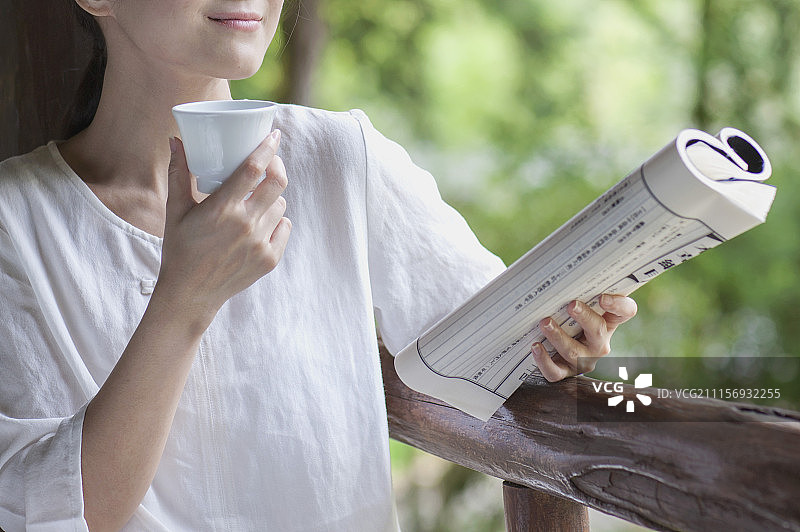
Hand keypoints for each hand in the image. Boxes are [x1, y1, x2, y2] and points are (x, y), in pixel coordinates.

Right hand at [155, 131, 291, 330]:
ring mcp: (260, 244)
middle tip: (270, 163)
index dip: (267, 148)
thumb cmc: (180, 249)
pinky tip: (263, 222)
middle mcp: (245, 225)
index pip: (254, 169)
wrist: (190, 294)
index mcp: (222, 209)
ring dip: (273, 197)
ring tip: (258, 199)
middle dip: (277, 166)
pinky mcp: (270, 259)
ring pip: (281, 206)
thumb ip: (178, 174)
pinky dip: (277, 221)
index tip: (274, 135)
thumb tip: (176, 140)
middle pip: (278, 183)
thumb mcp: (175, 211)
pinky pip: (284, 228)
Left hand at [530, 294, 636, 381]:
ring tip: (545, 323)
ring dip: (558, 336)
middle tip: (571, 305)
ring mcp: (582, 360)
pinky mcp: (563, 372)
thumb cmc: (567, 318)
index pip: (625, 311)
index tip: (603, 297)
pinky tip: (536, 346)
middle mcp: (599, 343)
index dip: (618, 304)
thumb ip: (577, 291)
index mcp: (608, 322)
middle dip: (584, 317)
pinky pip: (555, 371)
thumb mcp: (577, 305)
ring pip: (574, 351)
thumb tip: (558, 268)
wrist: (552, 347)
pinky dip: (544, 360)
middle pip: (598, 330)